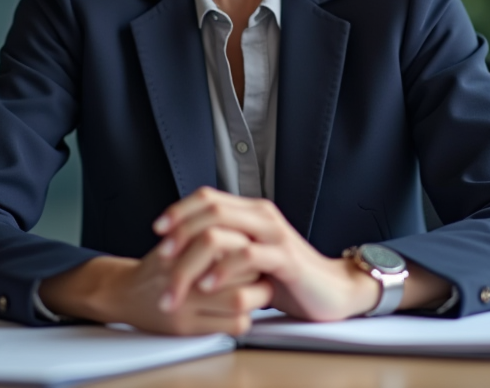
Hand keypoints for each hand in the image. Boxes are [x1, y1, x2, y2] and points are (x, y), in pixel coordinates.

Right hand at [39, 229, 272, 335]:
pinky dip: (244, 318)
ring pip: (241, 300)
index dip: (249, 246)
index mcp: (185, 245)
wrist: (124, 293)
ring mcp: (187, 302)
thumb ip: (211, 232)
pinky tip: (238, 310)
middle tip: (258, 270)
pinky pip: (234, 326)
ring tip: (252, 290)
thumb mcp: (180, 238)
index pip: (235, 242)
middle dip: (256, 269)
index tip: (252, 248)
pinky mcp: (189, 327)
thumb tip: (249, 231)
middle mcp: (185, 274)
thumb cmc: (158, 265)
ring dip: (256, 296)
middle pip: (241, 269)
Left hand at [153, 187, 380, 321]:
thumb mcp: (251, 257)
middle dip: (178, 234)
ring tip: (176, 283)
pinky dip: (222, 271)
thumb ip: (226, 246)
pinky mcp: (285, 258)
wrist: (332, 291)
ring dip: (191, 261)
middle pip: (209, 211)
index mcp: (251, 211)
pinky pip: (247, 256)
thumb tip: (185, 248)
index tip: (157, 231)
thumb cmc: (288, 277)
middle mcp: (261, 216)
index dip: (179, 210)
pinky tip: (208, 286)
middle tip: (161, 259)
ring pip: (220, 234)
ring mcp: (273, 234)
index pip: (207, 197)